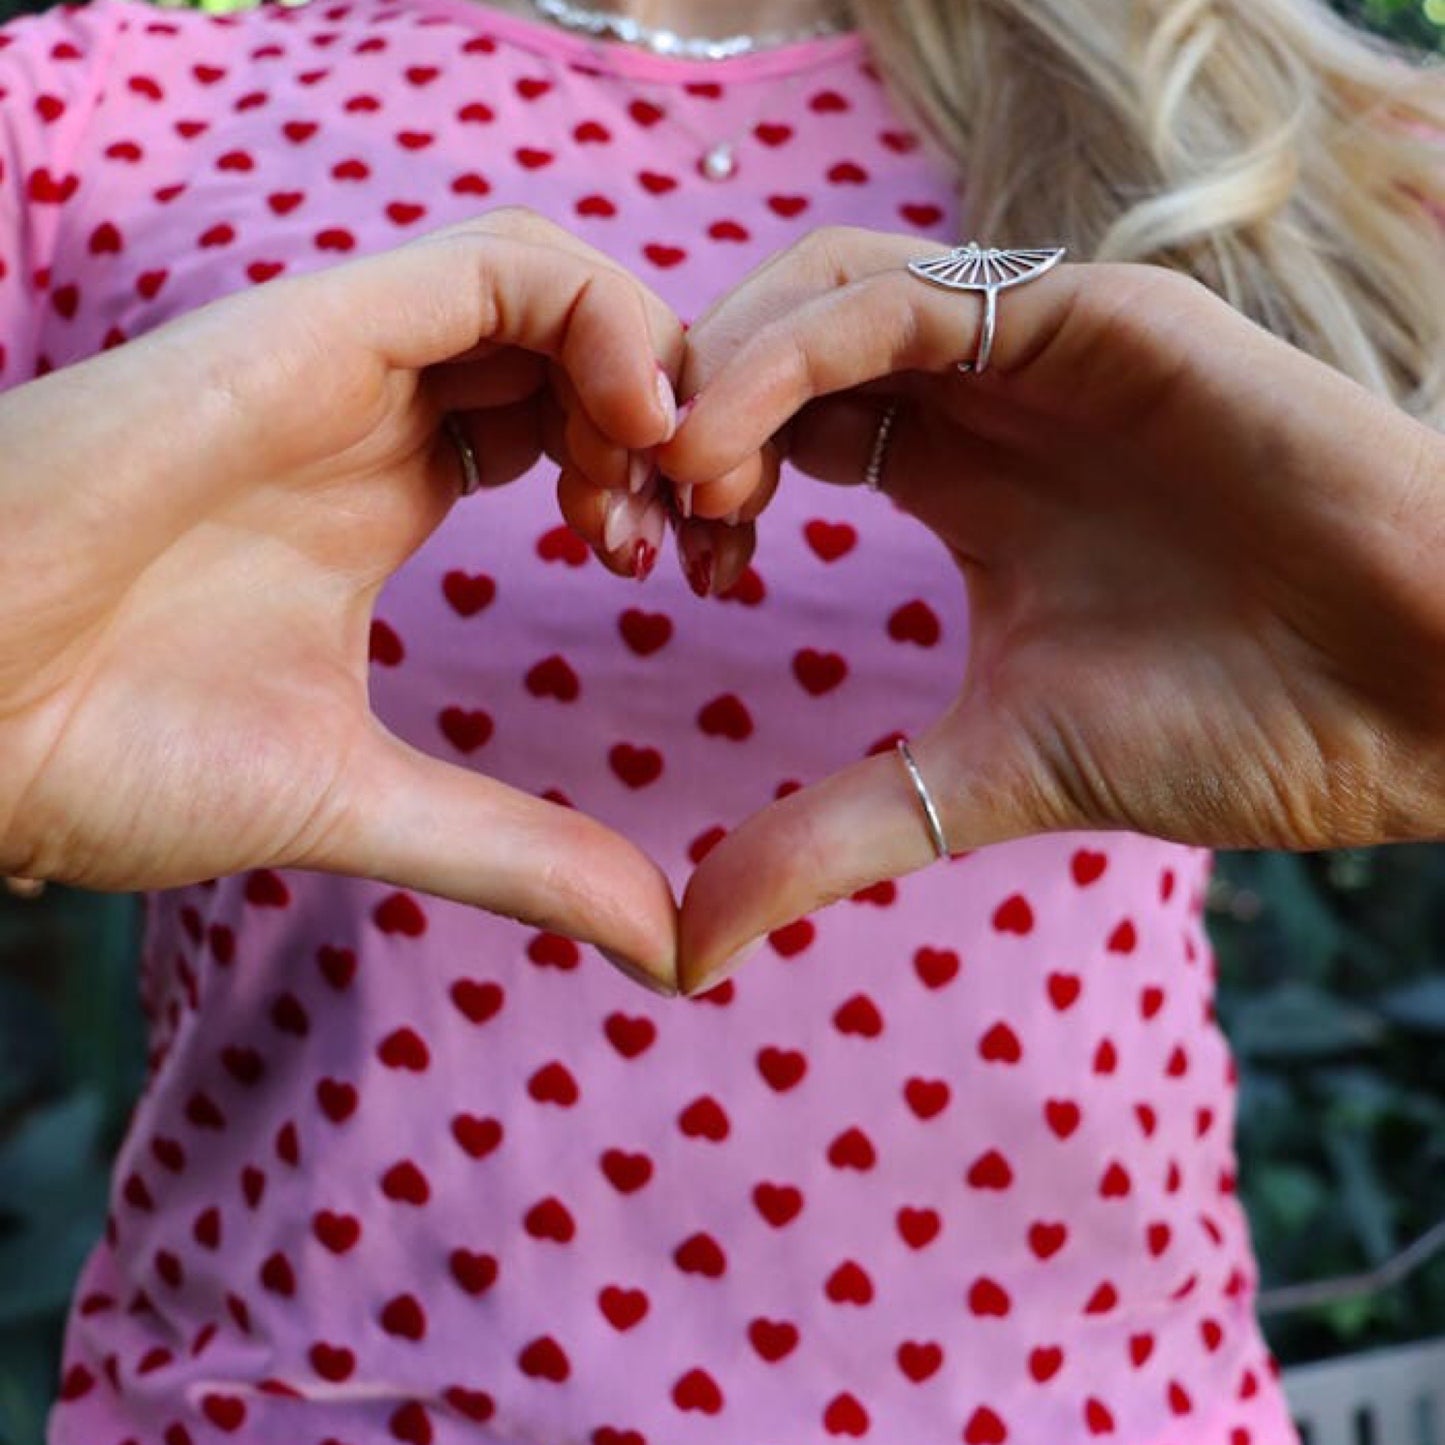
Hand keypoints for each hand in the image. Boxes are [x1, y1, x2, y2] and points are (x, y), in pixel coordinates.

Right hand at [0, 209, 684, 987]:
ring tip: (674, 487)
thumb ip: (519, 852)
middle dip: (681, 424)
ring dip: (650, 370)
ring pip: (550, 285)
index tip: (701, 573)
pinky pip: (492, 265)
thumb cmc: (100, 753)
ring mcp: (339, 363)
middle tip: (710, 532)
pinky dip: (597, 319)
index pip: (565, 423)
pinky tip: (640, 426)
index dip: (662, 481)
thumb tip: (665, 943)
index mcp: (384, 491)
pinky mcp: (304, 331)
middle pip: (577, 346)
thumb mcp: (366, 800)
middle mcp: (370, 412)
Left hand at [660, 227, 1444, 990]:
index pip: (774, 430)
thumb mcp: (980, 780)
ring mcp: (1039, 347)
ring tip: (667, 482)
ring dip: (717, 374)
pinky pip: (905, 298)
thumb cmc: (1235, 731)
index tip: (636, 567)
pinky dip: (790, 351)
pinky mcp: (1098, 316)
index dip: (687, 484)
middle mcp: (986, 395)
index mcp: (954, 475)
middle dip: (677, 417)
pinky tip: (724, 445)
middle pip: (776, 348)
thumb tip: (686, 945)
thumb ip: (830, 834)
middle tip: (623, 522)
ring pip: (820, 294)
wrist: (1421, 700)